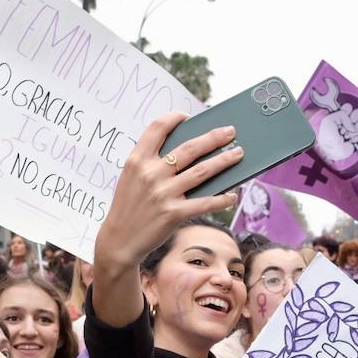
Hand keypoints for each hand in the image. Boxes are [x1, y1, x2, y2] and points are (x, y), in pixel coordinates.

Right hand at [95, 113, 241, 271]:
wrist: (119, 241)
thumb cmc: (129, 207)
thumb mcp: (131, 179)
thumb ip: (151, 163)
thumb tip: (188, 151)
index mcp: (137, 160)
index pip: (157, 128)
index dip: (174, 118)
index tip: (189, 116)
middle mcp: (151, 174)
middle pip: (189, 148)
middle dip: (214, 137)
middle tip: (231, 131)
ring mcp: (163, 194)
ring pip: (202, 171)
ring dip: (224, 161)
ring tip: (238, 154)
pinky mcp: (174, 214)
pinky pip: (205, 202)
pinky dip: (222, 199)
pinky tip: (232, 195)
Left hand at [316, 103, 357, 164]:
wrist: (330, 151)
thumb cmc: (327, 137)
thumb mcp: (328, 120)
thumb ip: (342, 115)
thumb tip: (353, 126)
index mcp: (340, 115)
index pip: (348, 107)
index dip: (345, 114)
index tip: (339, 122)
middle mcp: (349, 120)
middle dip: (351, 122)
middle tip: (342, 130)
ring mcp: (355, 128)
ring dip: (356, 130)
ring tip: (347, 136)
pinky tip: (352, 141)